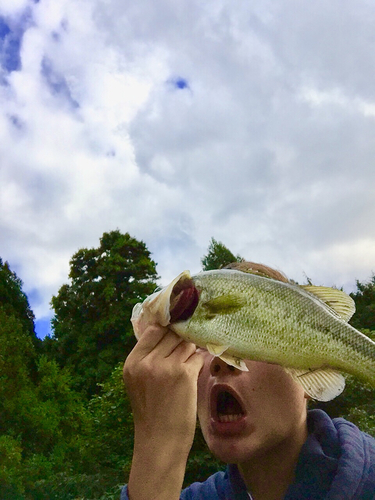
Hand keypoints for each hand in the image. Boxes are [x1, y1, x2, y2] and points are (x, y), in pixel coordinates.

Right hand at [123, 325, 203, 499]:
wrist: (159, 442)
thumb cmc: (151, 411)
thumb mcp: (138, 380)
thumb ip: (148, 356)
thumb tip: (166, 328)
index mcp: (132, 362)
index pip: (154, 328)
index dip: (167, 327)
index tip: (177, 328)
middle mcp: (147, 362)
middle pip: (172, 334)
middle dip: (181, 340)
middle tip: (185, 350)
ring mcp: (167, 367)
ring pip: (187, 344)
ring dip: (191, 351)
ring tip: (187, 365)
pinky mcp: (185, 375)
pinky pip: (197, 357)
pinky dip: (198, 362)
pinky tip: (194, 373)